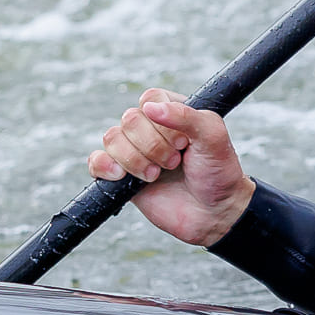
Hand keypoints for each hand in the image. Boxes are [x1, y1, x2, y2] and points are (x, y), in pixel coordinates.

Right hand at [90, 89, 254, 246]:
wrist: (214, 213)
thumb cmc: (218, 173)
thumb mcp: (213, 137)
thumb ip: (186, 116)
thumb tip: (150, 107)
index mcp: (171, 111)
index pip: (150, 100)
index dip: (163, 123)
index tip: (183, 143)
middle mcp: (149, 127)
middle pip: (129, 120)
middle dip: (153, 146)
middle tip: (175, 163)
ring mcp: (133, 151)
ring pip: (111, 138)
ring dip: (135, 160)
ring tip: (157, 175)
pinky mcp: (121, 175)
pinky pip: (96, 161)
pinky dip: (105, 167)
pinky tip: (122, 176)